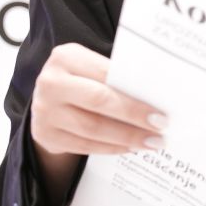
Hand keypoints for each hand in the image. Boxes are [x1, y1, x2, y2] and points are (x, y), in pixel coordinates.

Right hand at [30, 43, 166, 203]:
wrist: (48, 100)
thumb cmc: (83, 81)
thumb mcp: (93, 69)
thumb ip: (117, 78)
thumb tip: (158, 98)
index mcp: (66, 57)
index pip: (107, 75)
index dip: (135, 95)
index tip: (161, 111)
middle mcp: (51, 82)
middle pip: (99, 101)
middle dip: (134, 116)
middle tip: (160, 128)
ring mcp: (44, 111)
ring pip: (93, 128)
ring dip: (127, 138)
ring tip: (151, 142)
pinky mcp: (45, 135)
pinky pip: (84, 145)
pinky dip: (111, 148)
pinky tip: (130, 147)